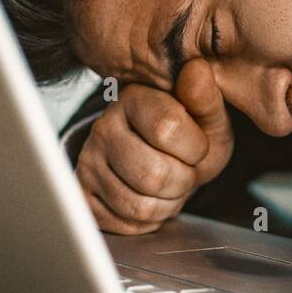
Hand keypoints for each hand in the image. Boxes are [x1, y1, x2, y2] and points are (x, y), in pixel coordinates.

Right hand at [76, 60, 233, 233]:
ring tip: (170, 183)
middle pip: (154, 175)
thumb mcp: (207, 117)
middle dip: (183, 180)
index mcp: (133, 99)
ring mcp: (89, 162)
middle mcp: (103, 128)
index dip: (196, 147)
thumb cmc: (187, 137)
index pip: (168, 128)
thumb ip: (205, 98)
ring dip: (169, 202)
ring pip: (140, 205)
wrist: (161, 159)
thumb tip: (197, 69)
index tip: (197, 145)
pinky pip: (126, 223)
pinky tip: (152, 197)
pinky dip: (151, 219)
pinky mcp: (84, 195)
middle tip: (184, 169)